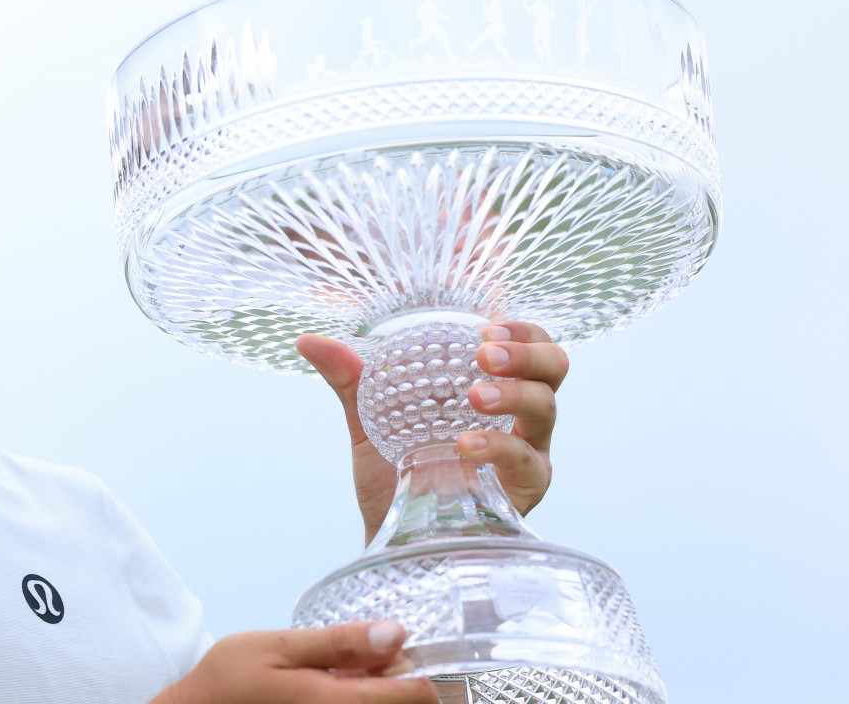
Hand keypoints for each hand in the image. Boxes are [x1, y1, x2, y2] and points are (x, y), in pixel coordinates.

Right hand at [153, 621, 436, 703]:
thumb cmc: (231, 680)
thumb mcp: (279, 646)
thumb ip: (340, 642)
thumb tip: (398, 632)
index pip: (419, 696)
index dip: (413, 667)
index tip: (387, 649)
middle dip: (392, 680)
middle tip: (356, 660)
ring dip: (372, 692)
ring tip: (337, 676)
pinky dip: (353, 701)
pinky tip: (327, 692)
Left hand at [298, 322, 567, 543]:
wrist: (394, 541)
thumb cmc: (394, 478)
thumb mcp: (369, 423)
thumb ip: (349, 381)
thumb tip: (308, 341)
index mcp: (490, 389)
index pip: (527, 344)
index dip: (519, 328)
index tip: (487, 320)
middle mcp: (517, 416)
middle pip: (554, 367)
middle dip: (526, 351)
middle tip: (485, 352)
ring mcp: (527, 451)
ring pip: (546, 406)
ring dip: (513, 392)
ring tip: (473, 396)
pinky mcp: (526, 489)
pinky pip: (526, 460)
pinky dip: (497, 447)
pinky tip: (464, 445)